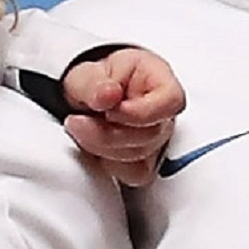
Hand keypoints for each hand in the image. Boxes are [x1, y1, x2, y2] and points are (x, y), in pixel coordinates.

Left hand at [62, 49, 185, 186]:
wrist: (86, 97)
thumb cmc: (95, 81)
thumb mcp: (86, 74)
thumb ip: (94, 83)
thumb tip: (107, 94)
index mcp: (160, 80)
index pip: (171, 101)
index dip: (140, 113)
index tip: (109, 111)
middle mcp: (164, 113)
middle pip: (152, 135)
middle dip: (108, 133)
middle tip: (77, 121)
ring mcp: (158, 139)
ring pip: (141, 158)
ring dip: (103, 148)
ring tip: (81, 129)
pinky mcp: (146, 161)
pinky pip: (135, 174)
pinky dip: (109, 164)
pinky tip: (96, 147)